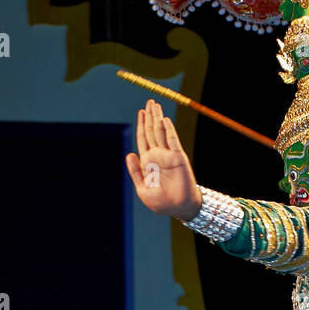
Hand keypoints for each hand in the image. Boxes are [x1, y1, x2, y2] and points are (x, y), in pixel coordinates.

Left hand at [125, 99, 201, 219]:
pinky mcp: (178, 157)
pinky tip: (164, 120)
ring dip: (158, 118)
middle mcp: (158, 156)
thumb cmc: (160, 202)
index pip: (143, 139)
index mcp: (148, 162)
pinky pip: (172, 140)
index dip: (141, 125)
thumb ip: (135, 172)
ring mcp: (168, 155)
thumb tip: (129, 154)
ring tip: (155, 104)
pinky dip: (168, 130)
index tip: (141, 112)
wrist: (179, 208)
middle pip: (152, 131)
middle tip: (149, 101)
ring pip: (161, 132)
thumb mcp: (142, 188)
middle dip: (150, 116)